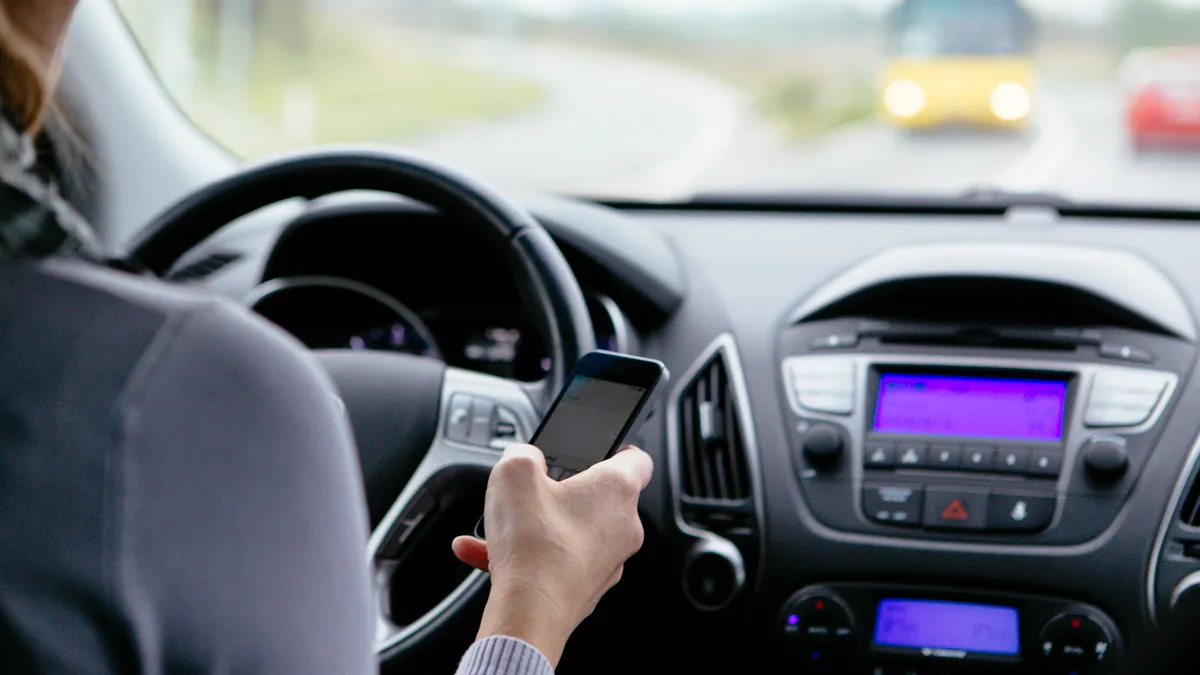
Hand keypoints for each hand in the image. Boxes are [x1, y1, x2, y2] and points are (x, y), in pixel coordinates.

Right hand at [451, 444, 652, 666]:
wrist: (530, 611)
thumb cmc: (533, 544)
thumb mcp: (514, 472)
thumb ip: (522, 453)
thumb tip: (523, 457)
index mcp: (617, 489)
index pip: (637, 459)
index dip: (615, 449)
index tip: (597, 451)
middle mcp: (623, 526)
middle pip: (596, 498)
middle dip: (561, 493)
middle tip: (532, 491)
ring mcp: (608, 561)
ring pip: (571, 532)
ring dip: (536, 526)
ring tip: (499, 527)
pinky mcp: (588, 588)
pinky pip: (558, 562)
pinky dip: (529, 556)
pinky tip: (489, 555)